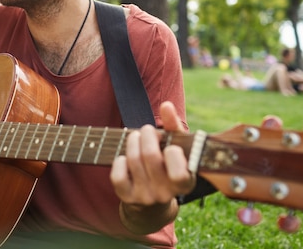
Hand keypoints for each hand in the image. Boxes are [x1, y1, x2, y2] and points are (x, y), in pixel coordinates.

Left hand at [110, 101, 194, 232]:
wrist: (154, 198)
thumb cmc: (168, 164)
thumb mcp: (176, 147)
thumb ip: (173, 126)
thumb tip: (166, 105)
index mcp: (184, 183)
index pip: (179, 173)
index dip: (172, 154)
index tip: (170, 145)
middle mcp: (166, 194)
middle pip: (150, 156)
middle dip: (146, 135)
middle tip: (146, 130)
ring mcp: (145, 197)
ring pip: (133, 161)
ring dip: (132, 142)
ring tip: (135, 136)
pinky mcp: (127, 197)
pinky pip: (117, 175)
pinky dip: (119, 161)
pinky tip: (124, 157)